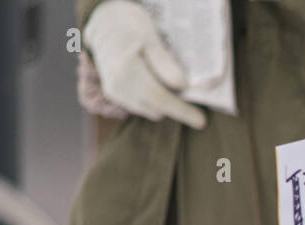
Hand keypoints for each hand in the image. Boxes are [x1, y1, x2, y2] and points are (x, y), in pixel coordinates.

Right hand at [84, 0, 205, 128]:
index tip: (201, 121)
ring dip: (164, 103)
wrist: (103, 23)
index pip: (160, 98)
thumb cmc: (129, 25)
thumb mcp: (151, 37)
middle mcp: (118, 86)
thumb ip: (165, 63)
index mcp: (127, 71)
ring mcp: (114, 92)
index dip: (182, 111)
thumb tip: (183, 86)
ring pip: (150, 110)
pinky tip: (154, 82)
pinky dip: (152, 100)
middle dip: (176, 106)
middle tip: (189, 93)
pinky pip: (141, 106)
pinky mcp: (114, 94)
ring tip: (168, 82)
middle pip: (157, 108)